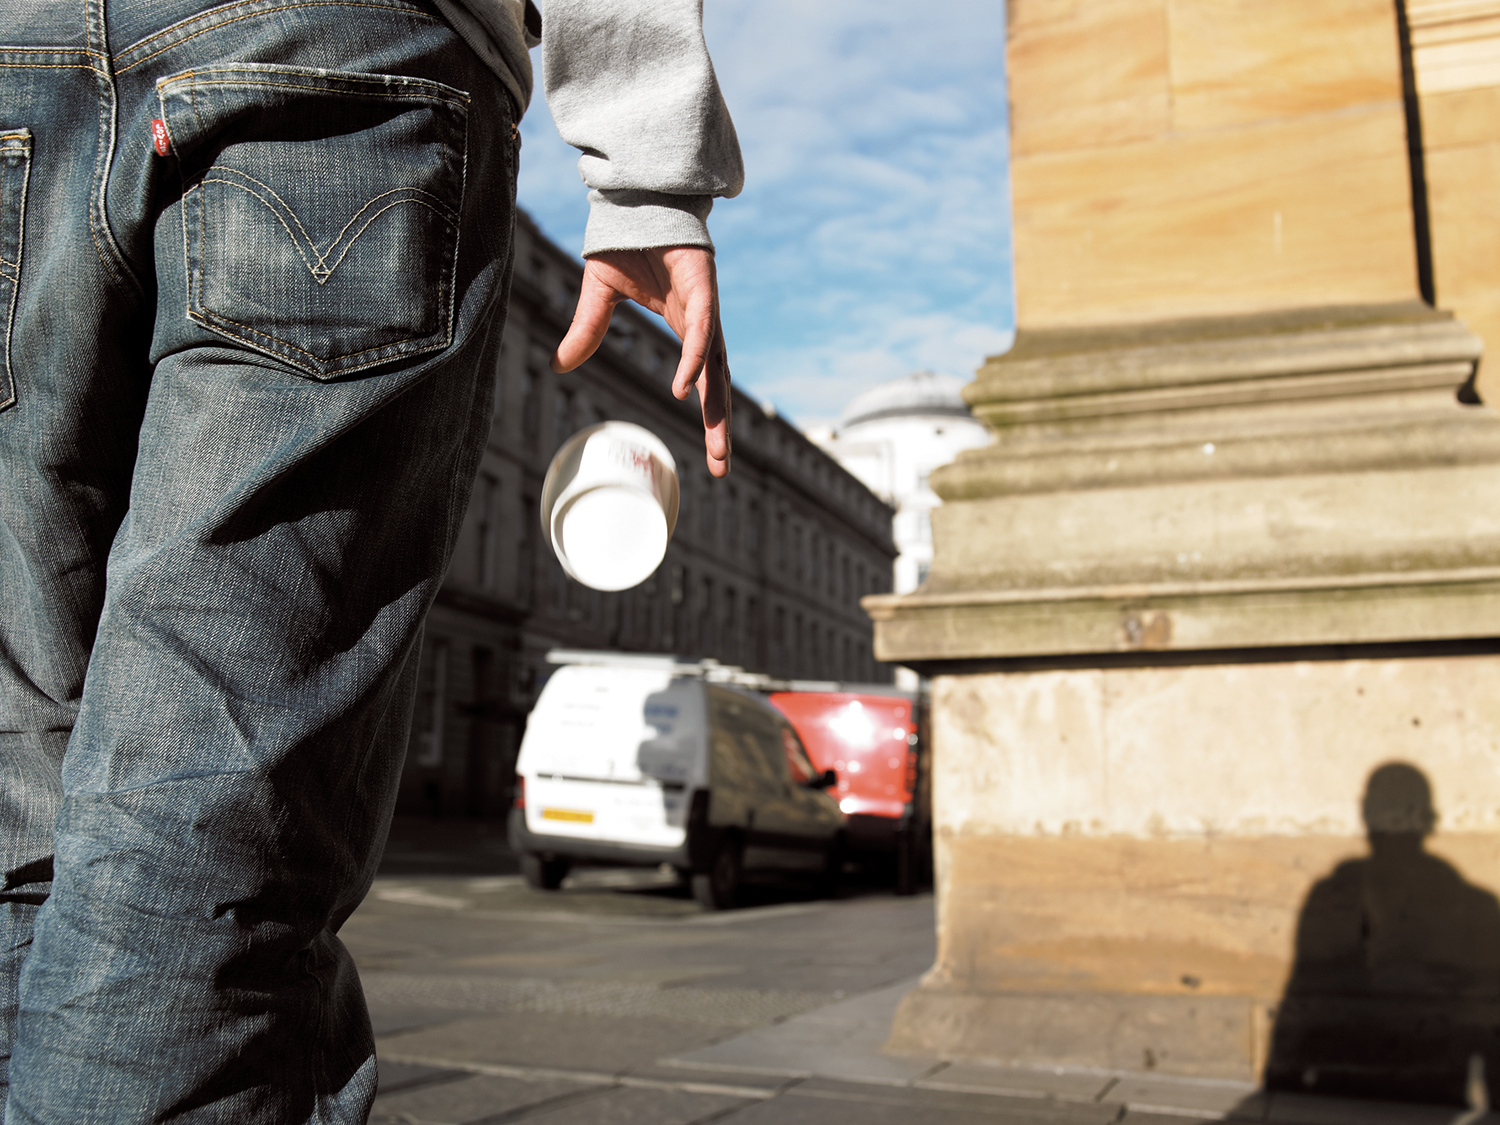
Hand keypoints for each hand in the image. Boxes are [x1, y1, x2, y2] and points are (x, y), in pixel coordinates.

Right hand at [552, 247, 730, 476]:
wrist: (636, 192)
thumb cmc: (626, 238)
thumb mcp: (599, 294)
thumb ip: (587, 330)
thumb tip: (559, 366)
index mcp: (688, 325)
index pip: (704, 381)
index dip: (708, 417)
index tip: (711, 459)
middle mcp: (704, 321)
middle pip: (717, 384)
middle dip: (720, 426)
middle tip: (720, 469)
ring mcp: (706, 304)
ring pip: (717, 365)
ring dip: (716, 406)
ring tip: (717, 446)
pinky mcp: (702, 283)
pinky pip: (702, 330)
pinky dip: (695, 359)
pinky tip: (686, 389)